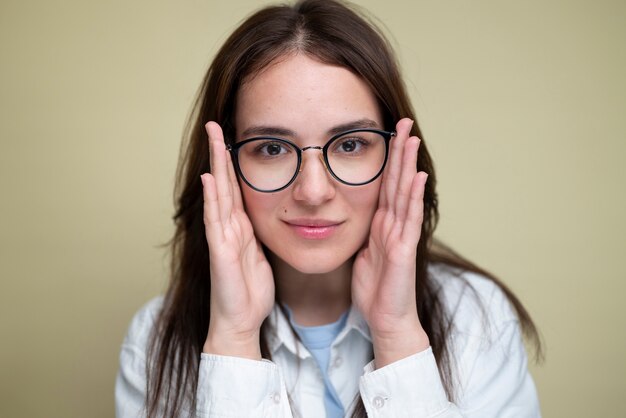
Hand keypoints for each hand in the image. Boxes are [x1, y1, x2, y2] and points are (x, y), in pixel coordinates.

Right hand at [201, 122, 274, 359]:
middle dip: (220, 153)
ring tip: (213, 139)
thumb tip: (275, 214)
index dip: (233, 161)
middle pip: (224, 183)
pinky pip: (217, 223)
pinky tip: (210, 180)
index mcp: (241, 227)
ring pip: (218, 196)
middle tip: (215, 124)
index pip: (236, 187)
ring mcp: (222, 239)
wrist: (241, 320)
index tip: (233, 135)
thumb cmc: (251, 289)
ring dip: (215, 167)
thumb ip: (262, 233)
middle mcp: (228, 227)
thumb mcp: (262, 254)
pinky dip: (213, 200)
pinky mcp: (221, 254)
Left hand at [352, 118, 429, 367]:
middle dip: (400, 152)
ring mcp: (400, 236)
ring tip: (413, 138)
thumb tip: (351, 216)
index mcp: (381, 224)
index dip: (387, 159)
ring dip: (409, 165)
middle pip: (397, 182)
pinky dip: (412, 197)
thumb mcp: (362, 253)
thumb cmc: (375, 289)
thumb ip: (363, 233)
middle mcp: (393, 225)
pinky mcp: (402, 251)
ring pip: (405, 194)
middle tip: (404, 122)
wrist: (386, 319)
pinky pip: (408, 220)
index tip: (388, 133)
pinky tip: (417, 177)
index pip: (385, 185)